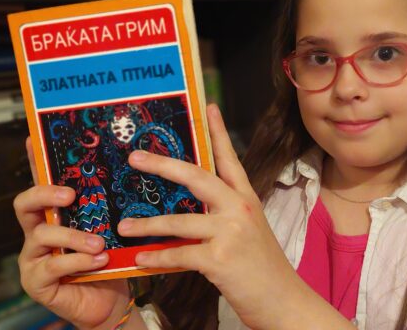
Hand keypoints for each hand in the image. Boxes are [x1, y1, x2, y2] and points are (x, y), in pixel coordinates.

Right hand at [14, 137, 129, 329]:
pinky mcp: (35, 281)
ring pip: (42, 235)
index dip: (35, 161)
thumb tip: (125, 169)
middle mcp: (36, 232)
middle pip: (24, 204)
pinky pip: (52, 266)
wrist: (110, 302)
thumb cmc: (109, 260)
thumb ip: (105, 207)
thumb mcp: (109, 229)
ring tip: (100, 242)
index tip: (31, 137)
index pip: (40, 182)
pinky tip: (99, 259)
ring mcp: (32, 257)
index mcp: (52, 215)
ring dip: (73, 237)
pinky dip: (78, 261)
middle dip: (45, 194)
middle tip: (70, 195)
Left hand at [118, 104, 303, 329]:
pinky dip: (157, 257)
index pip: (229, 158)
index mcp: (246, 198)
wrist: (283, 299)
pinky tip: (140, 259)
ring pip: (179, 221)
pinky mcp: (220, 259)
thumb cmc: (262, 266)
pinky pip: (180, 255)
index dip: (218, 132)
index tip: (207, 107)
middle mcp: (239, 209)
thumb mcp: (248, 230)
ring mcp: (230, 233)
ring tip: (123, 227)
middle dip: (162, 165)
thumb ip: (224, 212)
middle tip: (134, 157)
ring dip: (146, 224)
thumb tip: (191, 203)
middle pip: (197, 177)